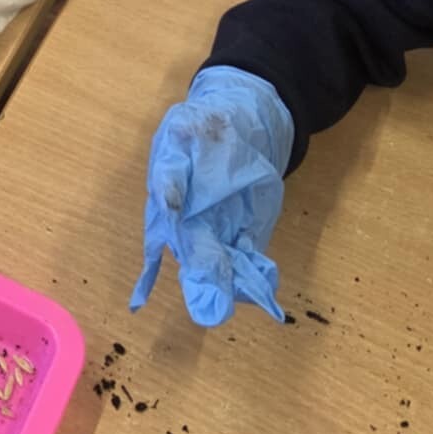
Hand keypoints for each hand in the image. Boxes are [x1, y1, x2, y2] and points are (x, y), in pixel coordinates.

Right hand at [129, 66, 293, 327]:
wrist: (240, 123)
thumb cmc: (201, 129)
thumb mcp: (183, 134)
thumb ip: (172, 170)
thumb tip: (167, 203)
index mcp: (169, 205)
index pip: (171, 237)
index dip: (173, 260)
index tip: (192, 277)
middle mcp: (190, 229)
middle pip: (196, 261)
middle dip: (206, 284)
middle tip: (214, 310)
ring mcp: (219, 235)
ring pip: (223, 268)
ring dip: (233, 287)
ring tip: (249, 296)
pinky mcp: (245, 236)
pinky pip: (249, 261)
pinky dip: (257, 277)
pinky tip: (265, 287)